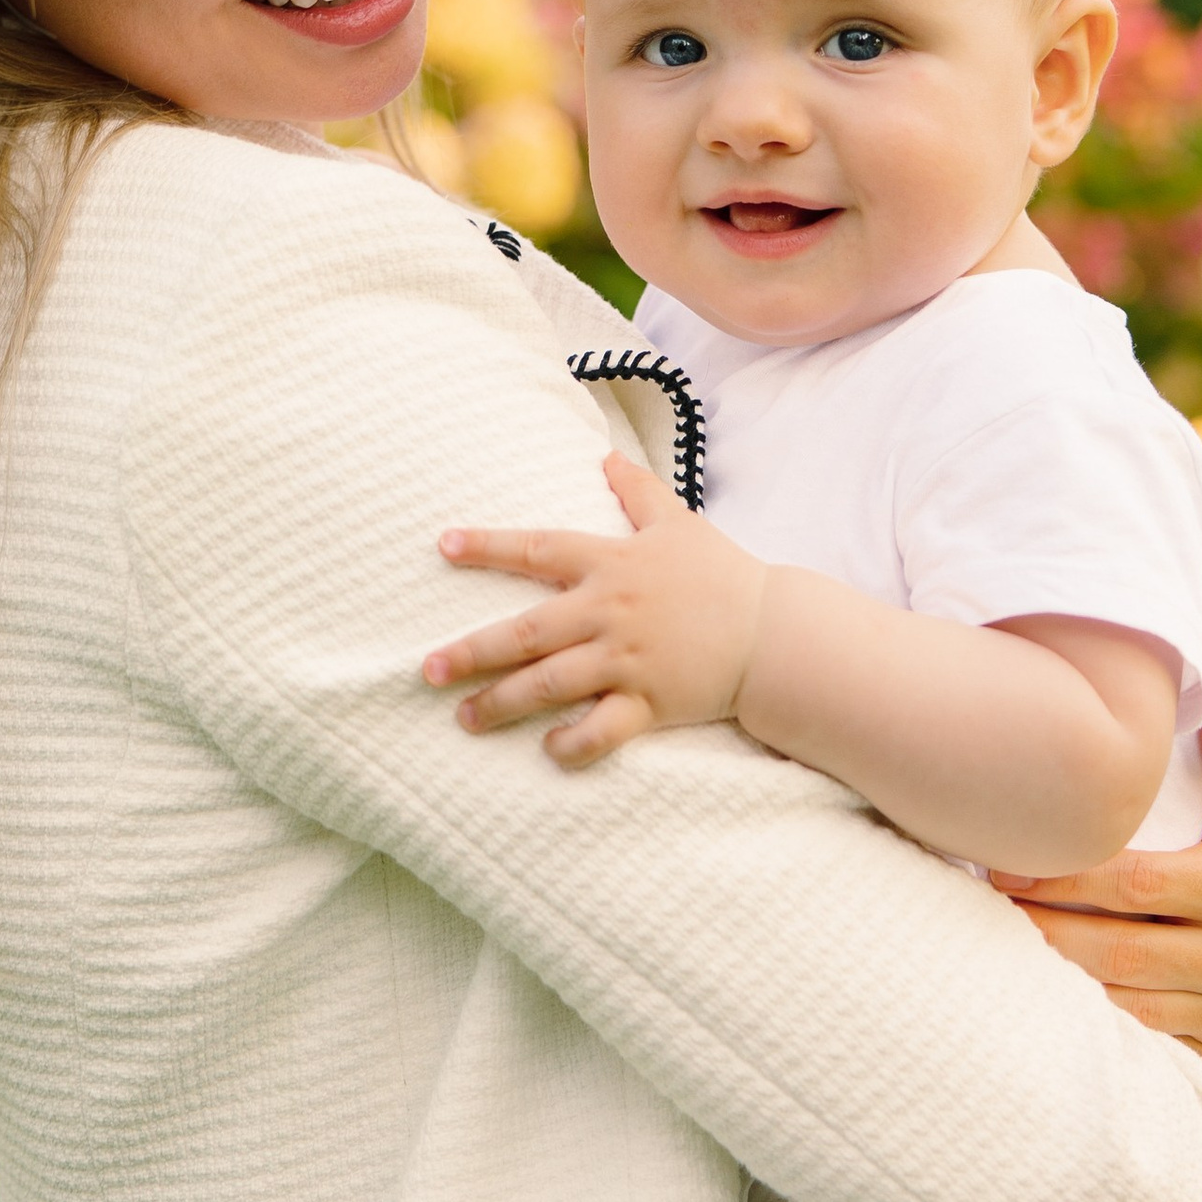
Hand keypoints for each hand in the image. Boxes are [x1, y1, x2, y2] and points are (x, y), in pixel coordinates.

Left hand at [428, 451, 768, 765]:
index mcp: (612, 565)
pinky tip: (546, 749)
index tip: (444, 545)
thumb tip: (606, 452)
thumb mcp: (678, 521)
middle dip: (473, 651)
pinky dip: (573, 744)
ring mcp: (629, 660)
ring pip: (552, 684)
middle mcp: (611, 612)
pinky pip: (603, 729)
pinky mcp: (650, 701)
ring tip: (464, 716)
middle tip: (427, 669)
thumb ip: (637, 490)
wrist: (774, 632)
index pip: (539, 549)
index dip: (490, 545)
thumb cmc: (721, 574)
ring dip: (503, 702)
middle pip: (528, 632)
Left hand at [989, 692, 1201, 1055]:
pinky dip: (1089, 1022)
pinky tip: (1040, 994)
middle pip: (1118, 953)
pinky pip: (1142, 1040)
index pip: (1137, 886)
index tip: (1007, 867)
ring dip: (1055, 982)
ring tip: (996, 949)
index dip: (1067, 879)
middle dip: (1044, 932)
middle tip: (982, 909)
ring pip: (1122, 1005)